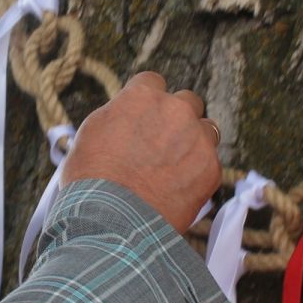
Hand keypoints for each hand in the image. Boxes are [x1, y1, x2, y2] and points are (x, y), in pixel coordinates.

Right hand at [61, 72, 220, 228]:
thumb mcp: (92, 132)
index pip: (153, 82)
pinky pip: (210, 164)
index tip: (144, 117)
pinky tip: (178, 190)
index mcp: (143, 96)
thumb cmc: (91, 178)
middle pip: (187, 102)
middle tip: (163, 142)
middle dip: (178, 118)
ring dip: (194, 142)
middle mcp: (176, 110)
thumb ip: (119, 115)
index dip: (147, 102)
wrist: (112, 219)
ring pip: (207, 130)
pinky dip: (198, 174)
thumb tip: (127, 115)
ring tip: (174, 167)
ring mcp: (198, 139)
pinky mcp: (211, 169)